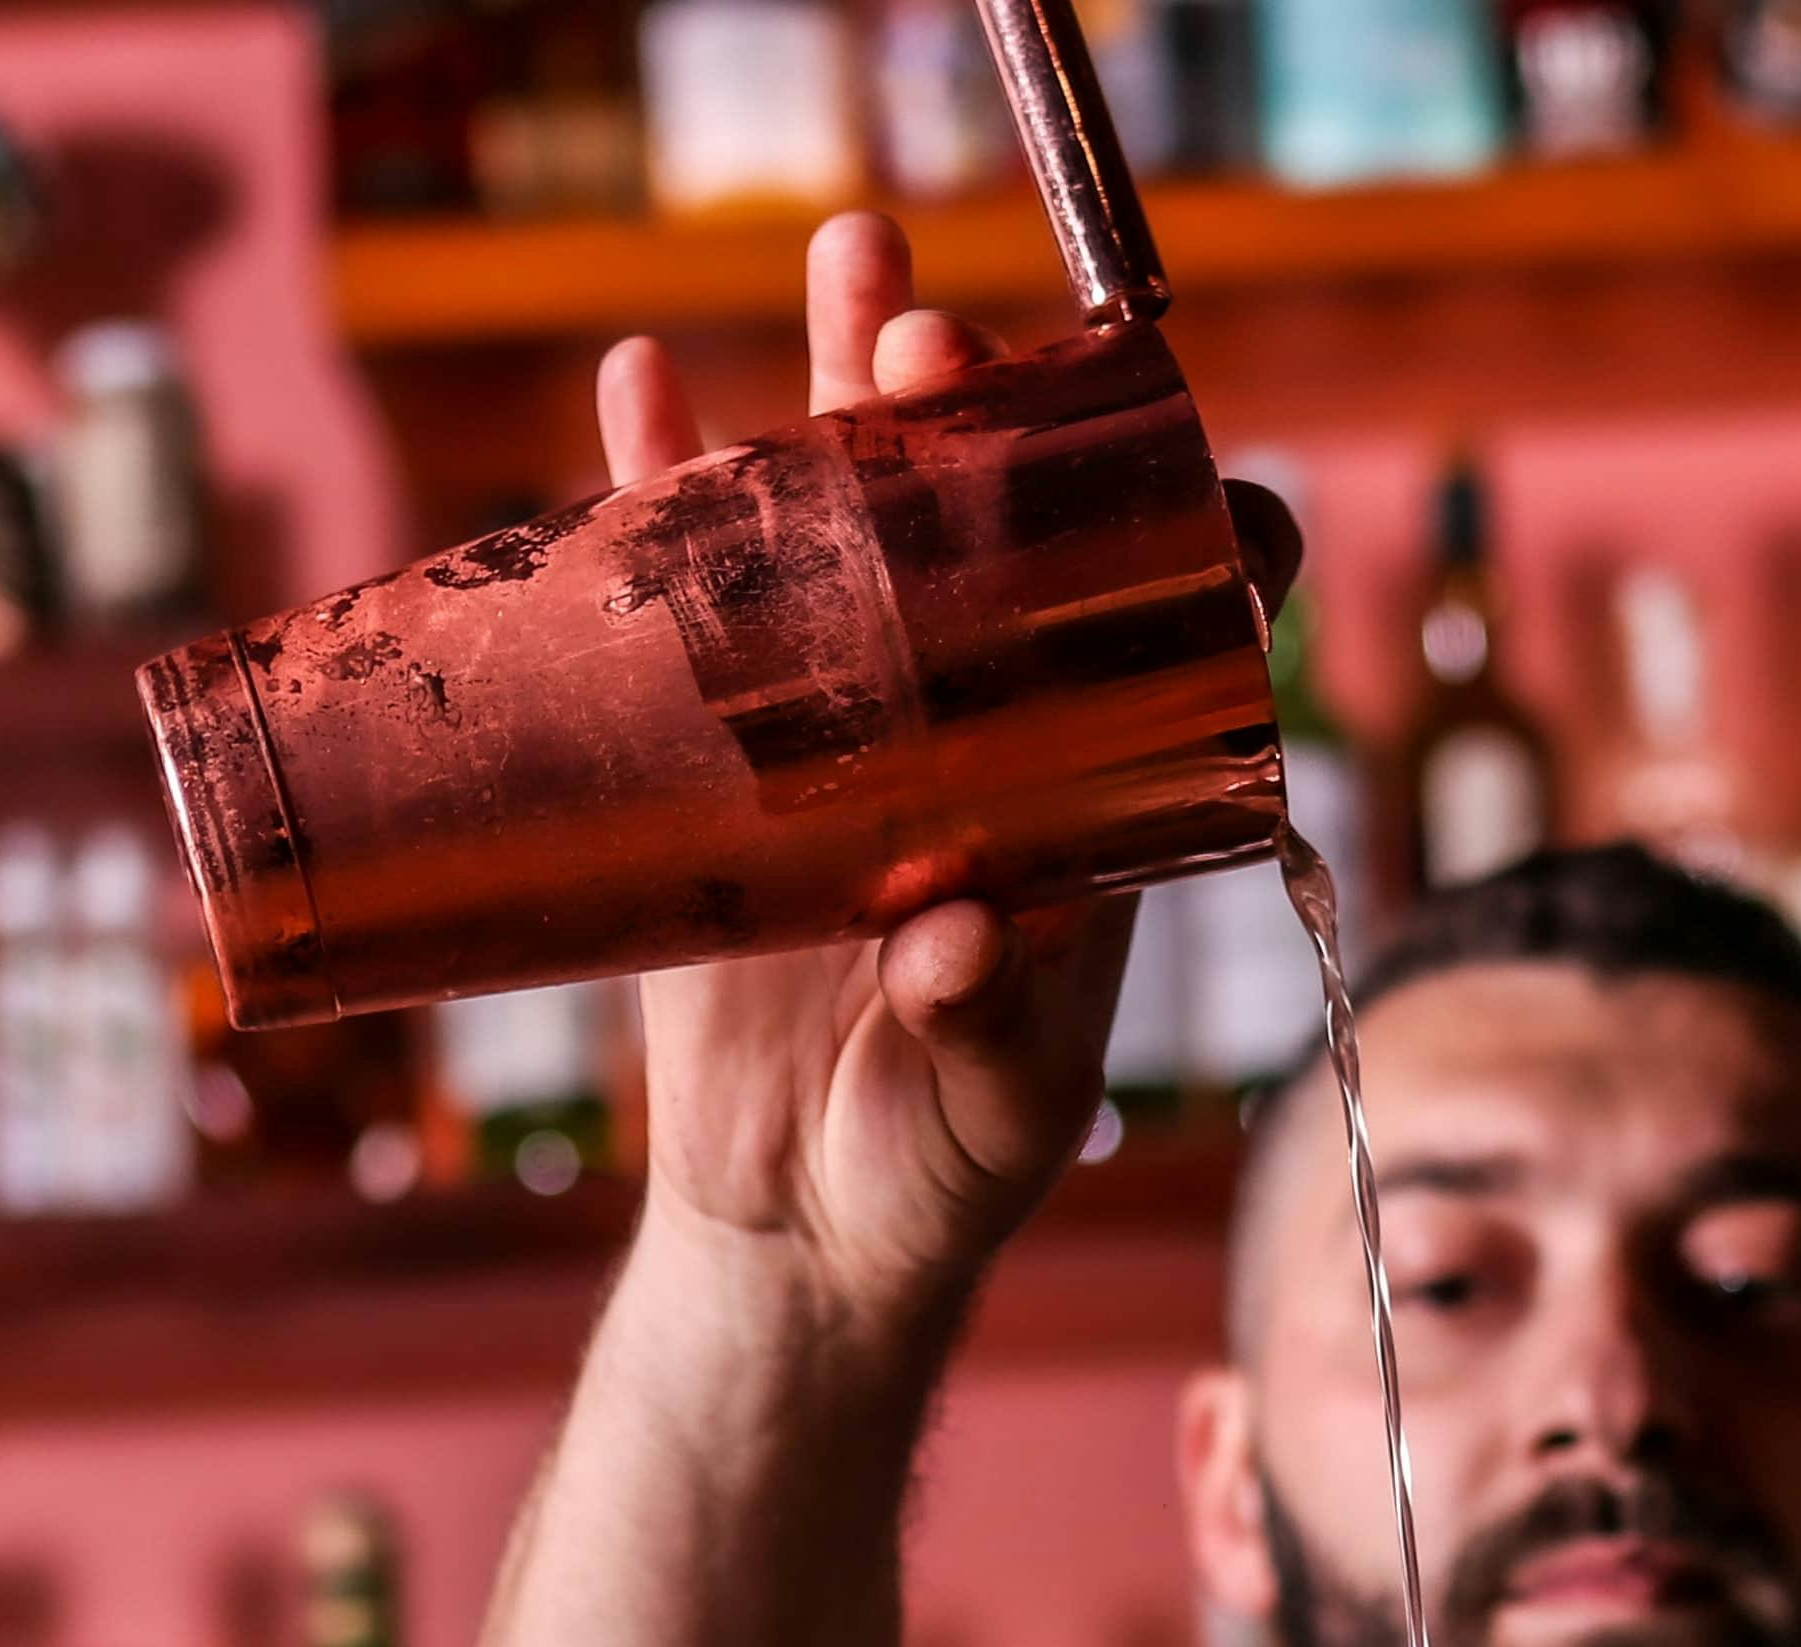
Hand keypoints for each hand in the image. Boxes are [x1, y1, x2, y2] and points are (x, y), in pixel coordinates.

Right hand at [594, 218, 1264, 1340]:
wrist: (798, 1242)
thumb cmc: (938, 1176)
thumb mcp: (992, 1111)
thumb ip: (988, 1027)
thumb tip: (957, 936)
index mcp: (1075, 804)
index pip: (1143, 629)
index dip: (1162, 528)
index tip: (1163, 451)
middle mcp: (967, 742)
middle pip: (976, 533)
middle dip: (957, 413)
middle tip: (926, 322)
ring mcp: (839, 743)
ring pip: (838, 535)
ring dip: (831, 394)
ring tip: (847, 250)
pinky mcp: (712, 777)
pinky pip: (683, 612)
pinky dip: (656, 496)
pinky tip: (637, 387)